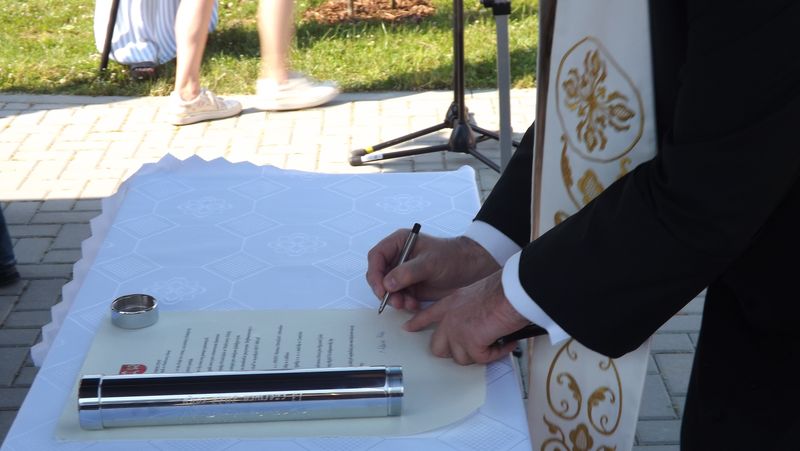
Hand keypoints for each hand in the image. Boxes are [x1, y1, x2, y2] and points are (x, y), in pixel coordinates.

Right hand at [366, 230, 498, 311]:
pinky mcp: (410, 286)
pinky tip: (414, 305)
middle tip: (395, 302)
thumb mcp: (430, 263)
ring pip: (387, 289)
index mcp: (399, 243)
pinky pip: (399, 297)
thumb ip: (407, 272)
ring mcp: (403, 273)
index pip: (376, 256)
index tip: (381, 289)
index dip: (375, 273)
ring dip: (395, 299)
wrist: (470, 269)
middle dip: (384, 290)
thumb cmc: (452, 257)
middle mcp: (398, 257)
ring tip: (408, 305)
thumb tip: (386, 284)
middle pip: (378, 275)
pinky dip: (404, 303)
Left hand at [404, 271, 530, 364]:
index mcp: (450, 304)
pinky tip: (505, 344)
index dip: (417, 323)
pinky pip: (482, 359)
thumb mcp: (476, 294)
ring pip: (461, 358)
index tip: (408, 328)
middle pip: (438, 347)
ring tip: (494, 341)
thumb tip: (477, 323)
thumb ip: (468, 309)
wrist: (511, 293)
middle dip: (454, 351)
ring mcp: (458, 332)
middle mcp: (450, 319)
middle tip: (471, 347)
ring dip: (479, 353)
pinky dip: (496, 354)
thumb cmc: (502, 290)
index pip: (427, 315)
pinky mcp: (471, 343)